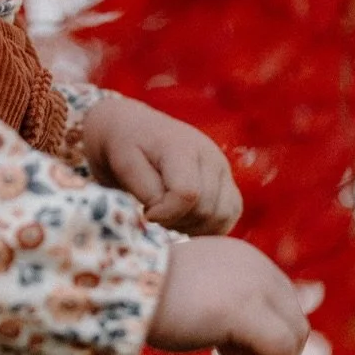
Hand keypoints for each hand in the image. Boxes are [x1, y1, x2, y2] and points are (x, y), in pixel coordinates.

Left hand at [81, 95, 241, 234]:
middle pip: (206, 210)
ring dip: (193, 225)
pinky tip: (185, 218)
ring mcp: (222, 168)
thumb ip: (146, 189)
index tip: (145, 211)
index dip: (165, 213)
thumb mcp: (124, 164)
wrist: (132, 128)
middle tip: (154, 212)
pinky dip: (209, 225)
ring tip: (169, 214)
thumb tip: (164, 213)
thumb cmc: (124, 147)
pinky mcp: (227, 181)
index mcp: (182, 146)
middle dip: (176, 220)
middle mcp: (210, 155)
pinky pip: (230, 215)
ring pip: (222, 216)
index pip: (188, 194)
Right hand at [148, 234, 307, 354]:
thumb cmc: (144, 299)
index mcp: (242, 258)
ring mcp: (253, 285)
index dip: (265, 334)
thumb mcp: (192, 294)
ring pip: (295, 334)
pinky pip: (281, 348)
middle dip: (276, 351)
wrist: (116, 288)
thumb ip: (220, 303)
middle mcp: (255, 265)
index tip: (229, 348)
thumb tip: (237, 338)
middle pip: (294, 318)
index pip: (280, 302)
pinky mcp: (245, 310)